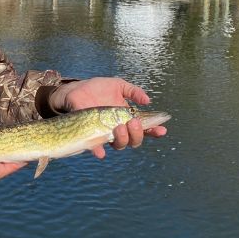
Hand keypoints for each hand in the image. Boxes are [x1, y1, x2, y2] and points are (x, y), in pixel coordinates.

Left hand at [48, 77, 166, 155]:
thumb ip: (133, 91)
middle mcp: (118, 129)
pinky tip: (101, 152)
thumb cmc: (98, 88)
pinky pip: (95, 148)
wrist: (76, 90)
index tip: (162, 129)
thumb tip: (147, 100)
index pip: (144, 129)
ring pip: (119, 145)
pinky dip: (99, 151)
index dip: (154, 131)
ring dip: (123, 139)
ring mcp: (104, 134)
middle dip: (137, 134)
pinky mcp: (89, 136)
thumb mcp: (118, 85)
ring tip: (120, 127)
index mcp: (127, 119)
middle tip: (133, 121)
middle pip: (134, 140)